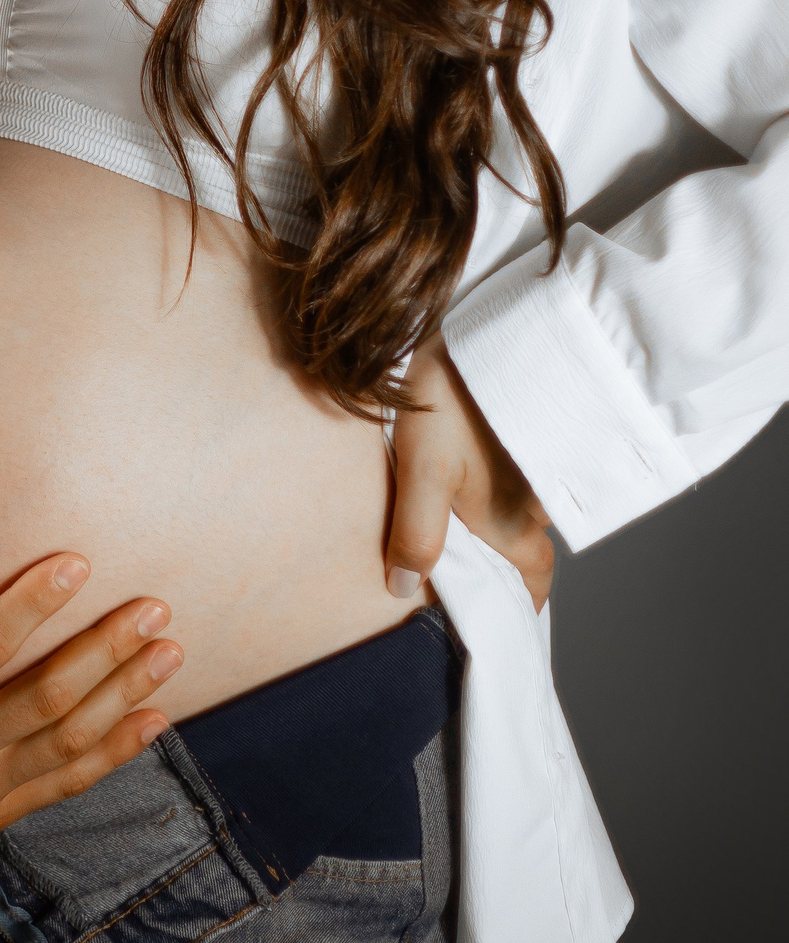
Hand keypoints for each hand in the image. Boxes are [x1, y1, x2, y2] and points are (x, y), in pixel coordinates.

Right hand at [0, 551, 180, 890]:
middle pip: (48, 695)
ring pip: (69, 738)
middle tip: (154, 608)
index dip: (32, 605)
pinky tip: (156, 718)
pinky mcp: (1, 811)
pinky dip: (117, 752)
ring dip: (124, 694)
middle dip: (105, 649)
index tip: (77, 565)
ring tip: (170, 651)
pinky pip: (69, 781)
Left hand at [388, 335, 553, 611]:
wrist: (484, 328)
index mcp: (513, 520)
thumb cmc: (451, 402)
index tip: (511, 615)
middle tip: (475, 569)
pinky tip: (473, 468)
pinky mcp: (533, 432)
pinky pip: (523, 473)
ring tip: (464, 515)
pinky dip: (502, 483)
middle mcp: (536, 500)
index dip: (524, 599)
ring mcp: (539, 465)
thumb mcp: (423, 471)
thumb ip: (417, 535)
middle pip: (528, 544)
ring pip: (523, 506)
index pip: (532, 576)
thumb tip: (404, 590)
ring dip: (501, 517)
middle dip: (507, 562)